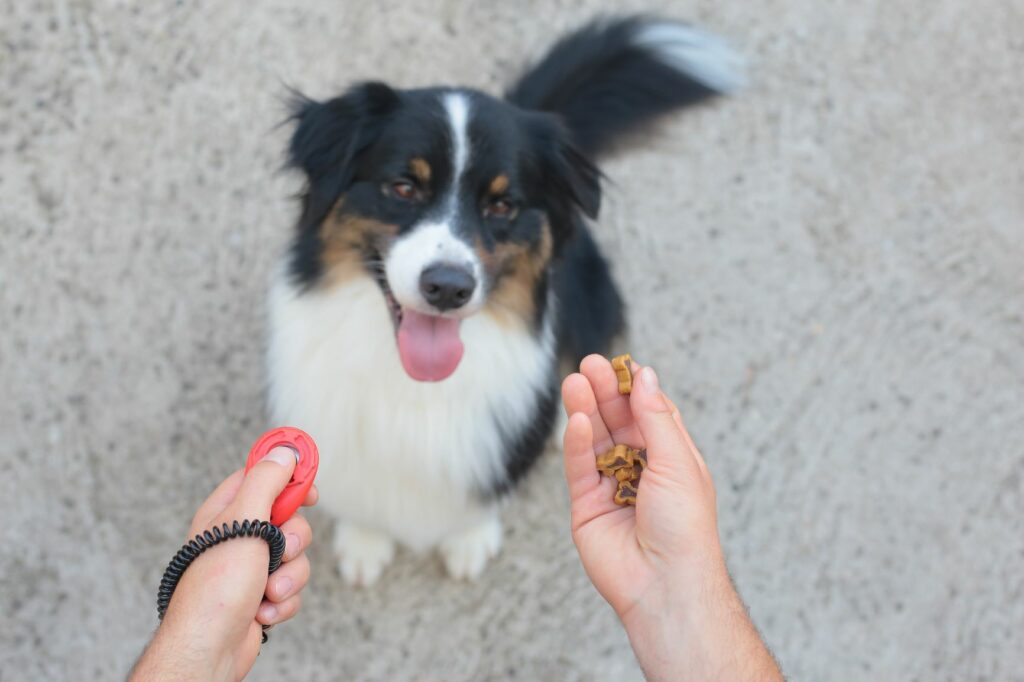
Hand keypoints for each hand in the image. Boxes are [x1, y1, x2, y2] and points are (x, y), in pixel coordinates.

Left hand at [132, 447, 317, 681]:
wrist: (208, 648)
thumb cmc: (216, 587)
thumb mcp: (243, 522)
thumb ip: (267, 482)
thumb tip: (284, 451)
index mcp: (227, 511)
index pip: (262, 475)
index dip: (289, 474)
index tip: (310, 484)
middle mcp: (240, 535)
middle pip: (290, 518)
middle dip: (295, 539)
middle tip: (282, 548)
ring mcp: (252, 567)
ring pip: (297, 556)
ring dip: (289, 577)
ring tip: (267, 591)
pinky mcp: (263, 595)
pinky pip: (292, 587)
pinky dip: (283, 601)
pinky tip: (262, 611)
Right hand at [562, 355, 781, 680]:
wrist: (664, 583)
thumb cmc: (685, 528)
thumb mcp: (677, 462)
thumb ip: (655, 417)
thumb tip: (646, 376)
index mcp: (671, 459)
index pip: (650, 413)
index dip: (635, 388)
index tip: (621, 363)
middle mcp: (641, 470)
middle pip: (618, 421)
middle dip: (604, 393)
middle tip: (588, 365)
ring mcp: (612, 487)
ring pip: (594, 440)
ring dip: (585, 410)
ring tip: (574, 382)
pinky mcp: (587, 505)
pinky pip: (579, 467)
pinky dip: (576, 442)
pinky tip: (575, 419)